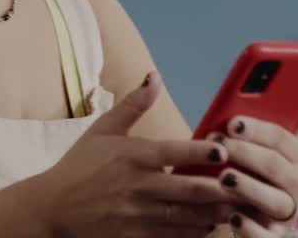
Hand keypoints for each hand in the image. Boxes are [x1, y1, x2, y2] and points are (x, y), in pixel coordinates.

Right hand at [33, 71, 258, 237]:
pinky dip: (193, 233)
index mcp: (133, 156)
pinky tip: (210, 228)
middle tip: (246, 184)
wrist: (51, 208)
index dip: (201, 151)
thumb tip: (154, 76)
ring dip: (214, 213)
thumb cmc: (78, 166)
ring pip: (186, 216)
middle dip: (221, 188)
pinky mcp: (134, 237)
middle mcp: (138, 186)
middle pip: (188, 189)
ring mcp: (137, 215)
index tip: (224, 149)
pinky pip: (172, 237)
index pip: (173, 151)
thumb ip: (133, 104)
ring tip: (238, 208)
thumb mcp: (102, 130)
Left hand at [206, 94, 297, 236]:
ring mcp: (291, 214)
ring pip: (274, 200)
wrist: (255, 212)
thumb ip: (288, 120)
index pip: (282, 139)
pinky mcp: (276, 237)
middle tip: (217, 144)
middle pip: (275, 166)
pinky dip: (251, 228)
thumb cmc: (259, 169)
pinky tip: (234, 218)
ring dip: (248, 187)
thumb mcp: (272, 145)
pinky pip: (267, 236)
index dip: (256, 129)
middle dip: (245, 153)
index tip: (231, 122)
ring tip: (224, 178)